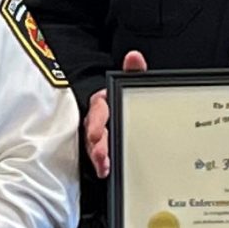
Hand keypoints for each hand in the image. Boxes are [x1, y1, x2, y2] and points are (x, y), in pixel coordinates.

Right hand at [84, 49, 149, 179]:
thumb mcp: (132, 86)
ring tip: (103, 165)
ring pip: (94, 146)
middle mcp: (98, 119)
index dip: (97, 121)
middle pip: (94, 131)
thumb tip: (134, 56)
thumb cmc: (127, 101)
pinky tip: (105, 171)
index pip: (98, 109)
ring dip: (98, 156)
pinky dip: (102, 165)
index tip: (98, 133)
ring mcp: (99, 136)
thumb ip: (134, 73)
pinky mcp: (102, 150)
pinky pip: (99, 158)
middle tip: (100, 153)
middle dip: (96, 143)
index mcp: (105, 103)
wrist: (132, 120)